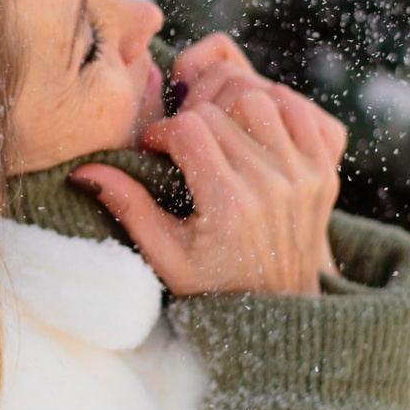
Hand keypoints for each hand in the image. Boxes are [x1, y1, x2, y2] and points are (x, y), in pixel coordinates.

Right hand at [69, 33, 345, 296]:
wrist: (280, 310)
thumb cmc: (214, 285)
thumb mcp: (164, 256)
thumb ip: (129, 208)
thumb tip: (83, 171)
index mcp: (230, 206)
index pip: (189, 128)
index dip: (163, 132)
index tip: (155, 150)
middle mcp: (273, 186)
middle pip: (222, 109)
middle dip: (192, 118)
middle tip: (182, 142)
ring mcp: (305, 176)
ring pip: (261, 99)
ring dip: (232, 108)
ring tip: (216, 132)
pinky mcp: (326, 171)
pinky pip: (300, 112)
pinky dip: (274, 110)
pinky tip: (251, 132)